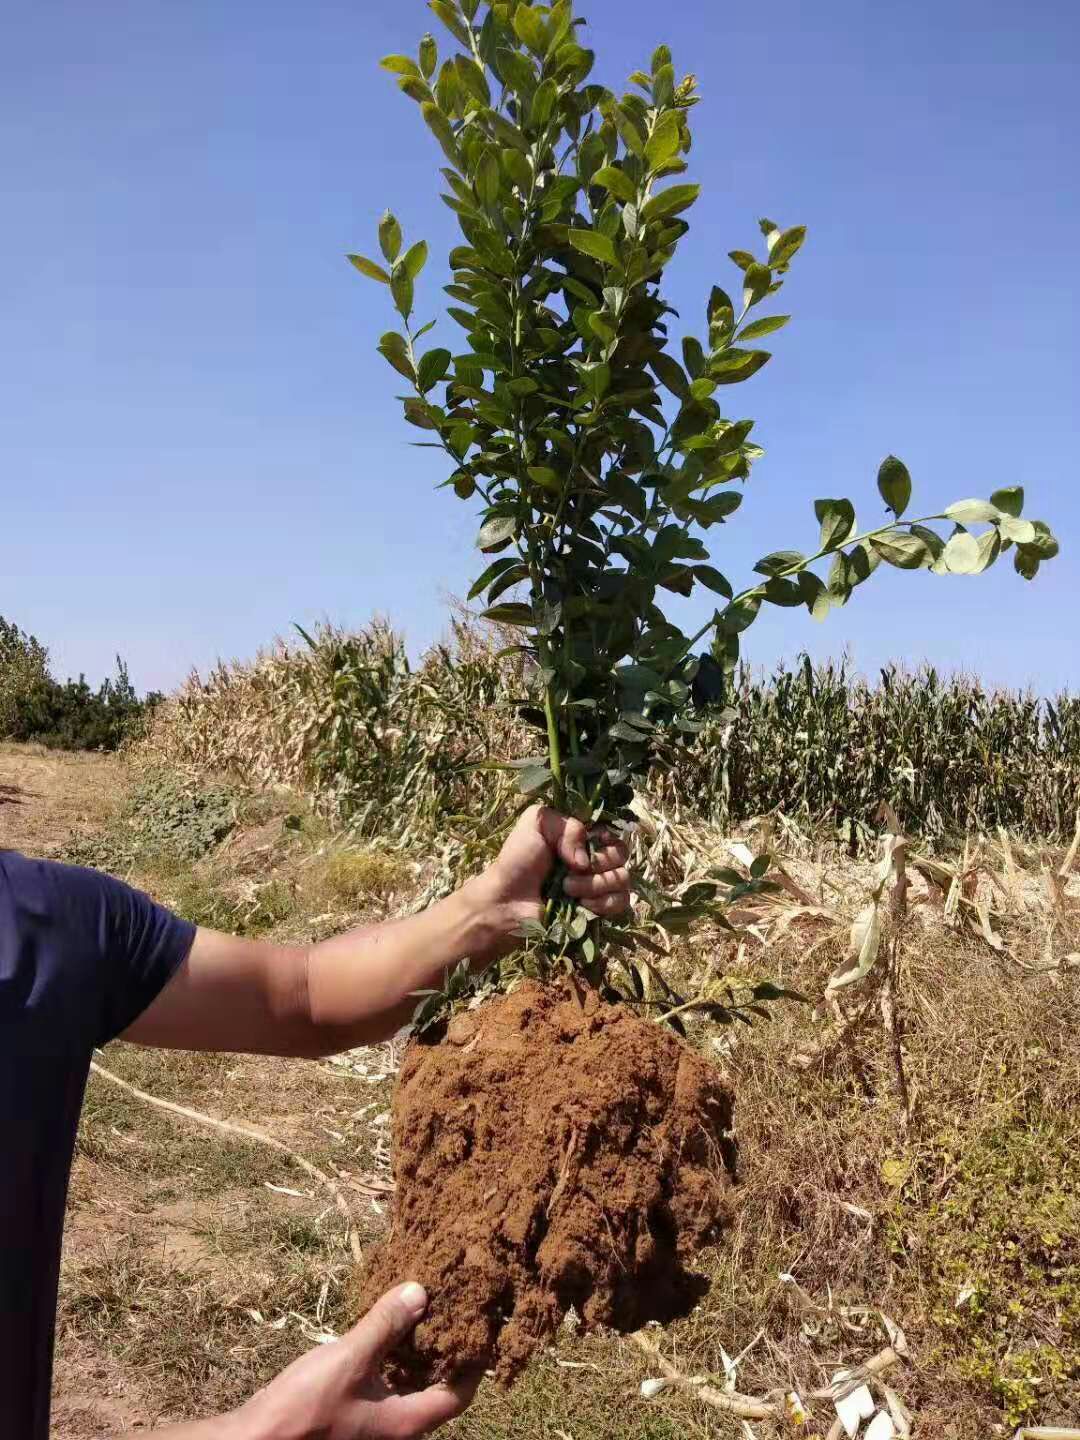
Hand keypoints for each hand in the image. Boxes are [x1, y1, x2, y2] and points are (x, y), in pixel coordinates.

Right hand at [230, 1283, 475, 1439]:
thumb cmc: (304, 1409)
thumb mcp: (350, 1359)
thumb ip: (385, 1325)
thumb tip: (420, 1292)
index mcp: (406, 1424)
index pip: (458, 1395)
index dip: (474, 1363)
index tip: (480, 1327)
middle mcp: (396, 1431)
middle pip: (435, 1390)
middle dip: (443, 1350)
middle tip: (448, 1309)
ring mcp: (374, 1428)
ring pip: (408, 1388)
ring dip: (415, 1354)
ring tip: (418, 1311)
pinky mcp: (353, 1419)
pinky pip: (385, 1389)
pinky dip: (391, 1362)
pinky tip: (381, 1332)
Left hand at [463, 804, 630, 957]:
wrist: (506, 902)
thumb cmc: (517, 860)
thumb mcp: (536, 824)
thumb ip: (567, 824)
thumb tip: (586, 859)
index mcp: (581, 836)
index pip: (612, 830)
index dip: (605, 836)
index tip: (592, 840)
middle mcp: (593, 858)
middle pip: (622, 853)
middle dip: (599, 862)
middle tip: (570, 869)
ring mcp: (598, 885)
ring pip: (623, 878)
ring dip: (596, 884)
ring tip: (568, 889)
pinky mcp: (599, 910)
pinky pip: (622, 902)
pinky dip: (604, 903)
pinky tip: (583, 905)